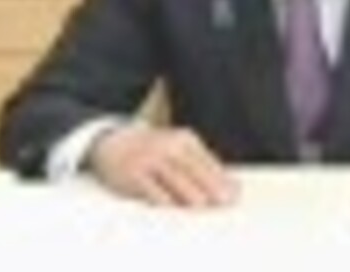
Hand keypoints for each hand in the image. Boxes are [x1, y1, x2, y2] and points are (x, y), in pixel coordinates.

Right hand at [87, 125, 238, 207]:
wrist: (114, 142)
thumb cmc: (155, 152)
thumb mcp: (179, 151)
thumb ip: (203, 167)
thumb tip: (233, 188)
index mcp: (185, 140)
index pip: (209, 162)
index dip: (223, 180)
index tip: (235, 196)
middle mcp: (170, 146)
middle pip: (197, 171)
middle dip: (212, 188)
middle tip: (224, 204)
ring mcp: (151, 159)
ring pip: (178, 181)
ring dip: (192, 196)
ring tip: (204, 207)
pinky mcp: (134, 174)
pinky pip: (154, 191)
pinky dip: (166, 201)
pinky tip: (175, 209)